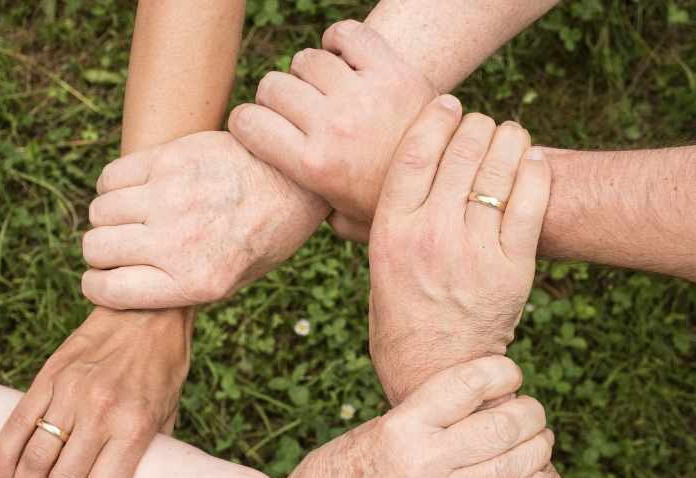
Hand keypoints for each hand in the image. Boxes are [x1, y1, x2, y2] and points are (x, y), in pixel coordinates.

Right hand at [0, 307, 193, 477]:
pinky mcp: (48, 377)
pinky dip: (2, 462)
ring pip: (32, 461)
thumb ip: (149, 453)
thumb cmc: (164, 367)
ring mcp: (70, 393)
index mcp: (135, 427)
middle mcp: (100, 412)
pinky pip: (14, 427)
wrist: (148, 312)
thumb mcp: (169, 414)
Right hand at [80, 131, 330, 309]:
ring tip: (133, 216)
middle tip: (122, 245)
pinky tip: (137, 189)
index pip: (109, 291)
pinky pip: (111, 177)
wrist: (296, 182)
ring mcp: (171, 198)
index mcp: (195, 282)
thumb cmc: (264, 236)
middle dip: (101, 251)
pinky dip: (113, 186)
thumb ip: (180, 288)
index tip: (102, 279)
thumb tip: (126, 288)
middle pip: (96, 248)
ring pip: (99, 212)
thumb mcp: (233, 281)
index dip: (97, 286)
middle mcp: (179, 243)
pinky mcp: (170, 159)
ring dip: (109, 217)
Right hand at [229, 20, 435, 243]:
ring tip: (323, 91)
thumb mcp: (345, 223)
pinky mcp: (393, 71)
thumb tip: (286, 203)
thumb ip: (311, 210)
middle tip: (294, 112)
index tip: (256, 128)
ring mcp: (363, 96)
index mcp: (313, 166)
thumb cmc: (391, 207)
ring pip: (306, 60)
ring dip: (308, 74)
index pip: (247, 123)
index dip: (245, 123)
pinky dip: (339, 40)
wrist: (452, 184)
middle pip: (272, 86)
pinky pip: (347, 34)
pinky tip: (343, 60)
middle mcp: (333, 127)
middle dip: (275, 99)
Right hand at [282, 356, 550, 477]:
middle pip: (502, 426)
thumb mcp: (373, 428)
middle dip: (530, 412)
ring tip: (540, 438)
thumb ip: (421, 415)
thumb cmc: (336, 470)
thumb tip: (473, 398)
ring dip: (537, 450)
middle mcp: (423, 460)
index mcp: (402, 425)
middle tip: (531, 409)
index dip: (502, 371)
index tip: (509, 373)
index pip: (469, 384)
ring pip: (511, 470)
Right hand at [368, 98, 550, 404]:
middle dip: (476, 124)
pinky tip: (532, 161)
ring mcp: (474, 251)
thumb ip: (376, 226)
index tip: (448, 103)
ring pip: (500, 169)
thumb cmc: (399, 320)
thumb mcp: (375, 269)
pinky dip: (535, 171)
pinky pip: (532, 202)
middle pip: (462, 150)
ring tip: (510, 136)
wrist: (435, 373)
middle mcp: (431, 235)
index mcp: (391, 232)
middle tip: (481, 124)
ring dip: (509, 139)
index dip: (436, 117)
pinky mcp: (512, 269)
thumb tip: (360, 191)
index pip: (415, 151)